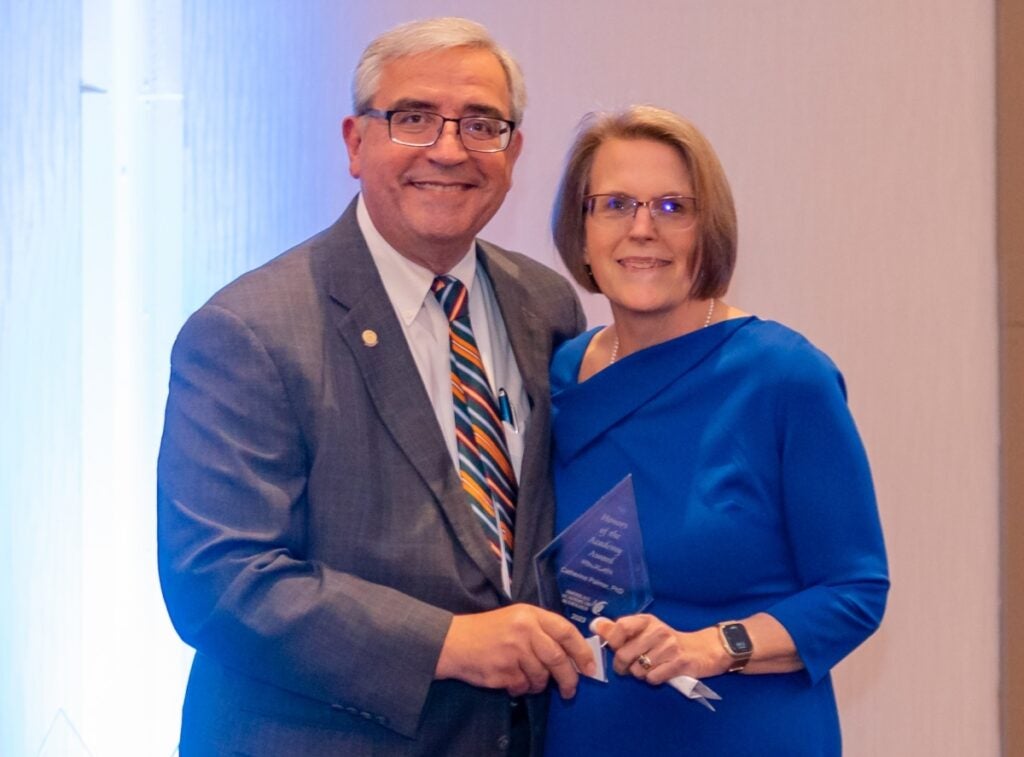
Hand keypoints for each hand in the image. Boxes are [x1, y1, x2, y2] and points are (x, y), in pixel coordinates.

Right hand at [435, 604, 595, 697]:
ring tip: (530, 681)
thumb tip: (572, 655)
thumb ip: (542, 631)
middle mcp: (524, 630)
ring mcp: (512, 651)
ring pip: (541, 676)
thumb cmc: (489, 631)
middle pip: (557, 658)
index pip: (565, 631)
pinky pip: (523, 686)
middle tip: (570, 690)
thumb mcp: (517, 619)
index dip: (582, 651)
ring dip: (540, 685)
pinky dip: (522, 689)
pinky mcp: (502, 670)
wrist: (454, 641)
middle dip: (569, 678)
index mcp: (530, 614)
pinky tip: (513, 682)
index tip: (590, 667)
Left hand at [592, 614, 726, 684]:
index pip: (620, 627)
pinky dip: (653, 680)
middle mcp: (658, 631)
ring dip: (639, 674)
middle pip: (625, 654)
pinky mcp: (680, 663)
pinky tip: (660, 673)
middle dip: (621, 666)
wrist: (703, 650)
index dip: (613, 642)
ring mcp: (670, 647)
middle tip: (626, 668)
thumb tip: (594, 625)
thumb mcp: (645, 631)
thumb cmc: (667, 642)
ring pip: (638, 670)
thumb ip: (619, 629)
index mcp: (646, 621)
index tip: (615, 649)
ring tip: (648, 668)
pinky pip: (653, 678)